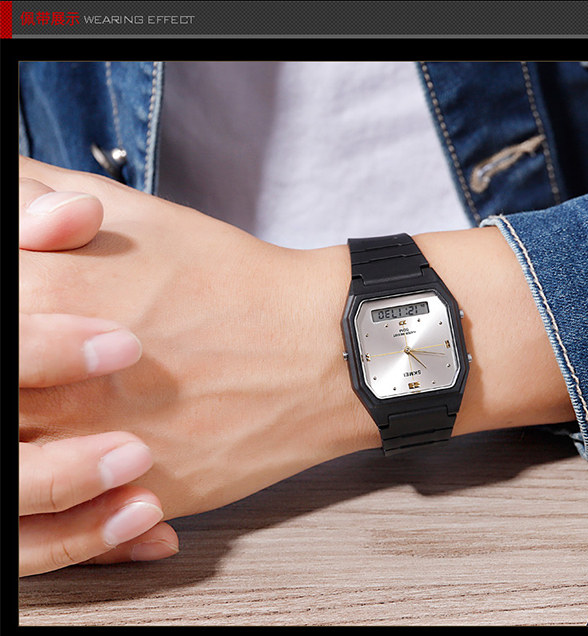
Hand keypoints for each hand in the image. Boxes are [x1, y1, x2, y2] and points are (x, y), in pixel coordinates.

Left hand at [19, 157, 378, 521]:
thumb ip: (41, 198)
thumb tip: (11, 202)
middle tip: (42, 372)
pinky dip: (64, 497)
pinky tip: (85, 461)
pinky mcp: (123, 500)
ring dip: (26, 443)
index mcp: (42, 296)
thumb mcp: (137, 214)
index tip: (30, 307)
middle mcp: (48, 384)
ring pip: (13, 468)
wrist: (317, 350)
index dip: (12, 305)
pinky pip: (58, 519)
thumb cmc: (233, 282)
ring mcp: (81, 451)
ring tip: (60, 416)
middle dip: (17, 376)